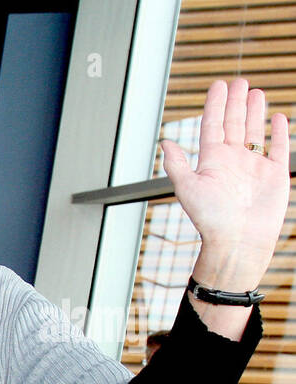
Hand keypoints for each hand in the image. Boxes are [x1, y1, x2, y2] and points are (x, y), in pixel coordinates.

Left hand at [164, 79, 290, 289]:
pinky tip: (277, 117)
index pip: (213, 125)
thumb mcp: (188, 188)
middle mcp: (232, 161)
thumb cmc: (210, 219)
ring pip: (254, 131)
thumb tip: (164, 143)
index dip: (215, 105)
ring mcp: (254, 166)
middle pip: (234, 123)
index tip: (218, 85)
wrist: (238, 240)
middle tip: (239, 82)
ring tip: (256, 92)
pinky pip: (278, 147)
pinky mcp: (274, 174)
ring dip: (254, 112)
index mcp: (211, 162)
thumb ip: (177, 165)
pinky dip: (279, 132)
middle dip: (236, 102)